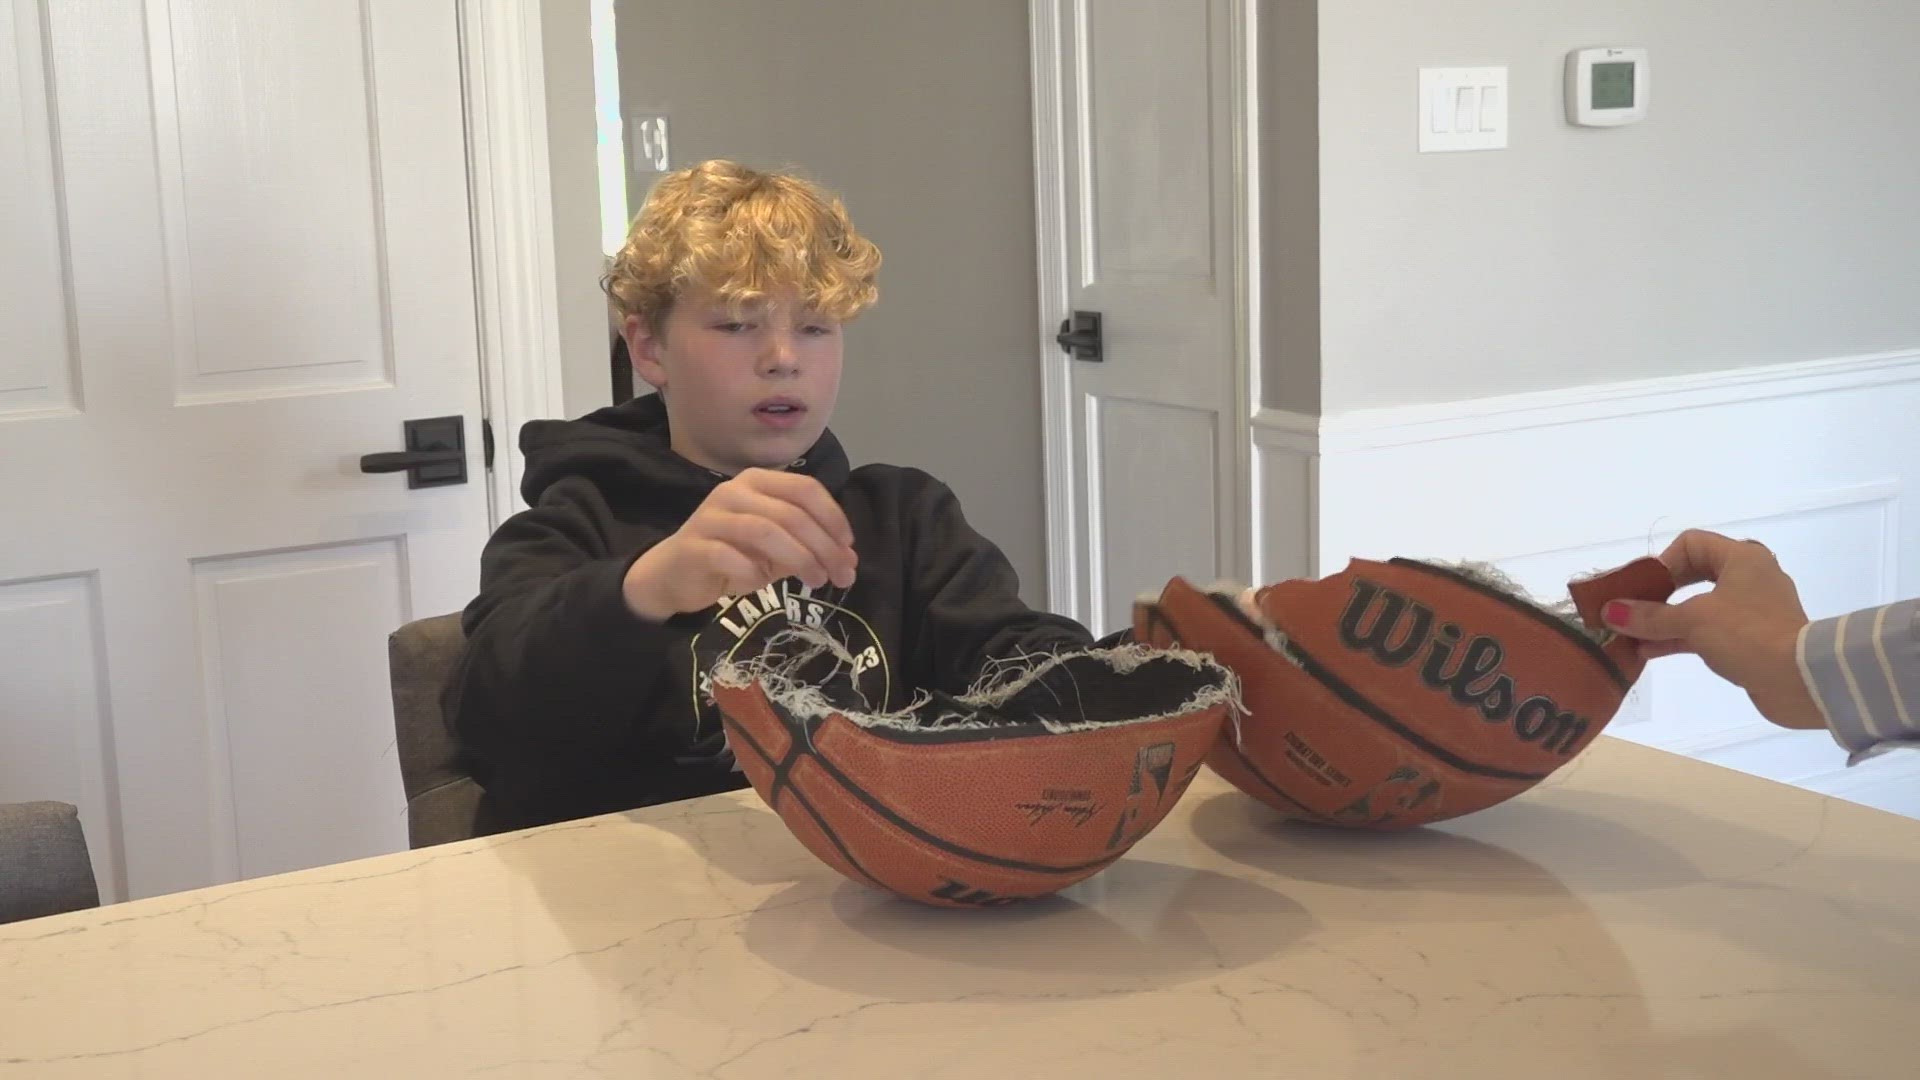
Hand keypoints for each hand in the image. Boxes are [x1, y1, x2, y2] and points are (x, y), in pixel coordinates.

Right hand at [622, 468, 857, 620]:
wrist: (676, 573)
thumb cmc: (733, 555)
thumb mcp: (779, 551)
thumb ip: (811, 548)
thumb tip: (850, 560)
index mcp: (758, 481)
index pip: (806, 489)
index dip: (833, 518)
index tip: (848, 548)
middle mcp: (734, 491)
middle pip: (791, 513)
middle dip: (823, 546)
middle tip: (840, 575)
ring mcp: (711, 516)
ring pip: (765, 531)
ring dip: (798, 558)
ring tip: (816, 580)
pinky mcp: (694, 545)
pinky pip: (730, 556)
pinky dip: (753, 572)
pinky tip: (760, 582)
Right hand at [1602, 529, 1823, 730]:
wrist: (1800, 679)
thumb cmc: (1747, 634)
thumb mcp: (1692, 620)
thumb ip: (1649, 616)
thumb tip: (1610, 611)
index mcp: (1742, 558)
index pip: (1690, 544)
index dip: (1662, 563)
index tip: (1643, 589)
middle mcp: (1750, 577)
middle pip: (1693, 574)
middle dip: (1659, 593)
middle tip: (1633, 609)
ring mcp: (1752, 609)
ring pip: (1699, 605)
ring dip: (1666, 619)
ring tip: (1633, 635)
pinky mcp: (1752, 638)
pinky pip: (1708, 629)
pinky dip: (1681, 636)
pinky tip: (1651, 650)